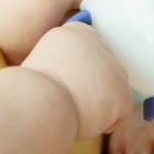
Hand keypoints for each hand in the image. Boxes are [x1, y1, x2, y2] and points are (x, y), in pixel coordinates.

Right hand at [22, 23, 133, 140]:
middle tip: (71, 99)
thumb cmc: (31, 93)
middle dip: (94, 88)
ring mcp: (112, 67)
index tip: (70, 82)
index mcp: (73, 32)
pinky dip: (106, 121)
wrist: (36, 104)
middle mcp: (96, 43)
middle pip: (105, 70)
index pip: (91, 49)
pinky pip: (121, 111)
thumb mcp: (44, 64)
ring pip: (114, 90)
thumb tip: (81, 72)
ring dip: (99, 104)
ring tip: (74, 108)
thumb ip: (66, 60)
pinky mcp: (121, 91)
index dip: (83, 72)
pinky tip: (85, 119)